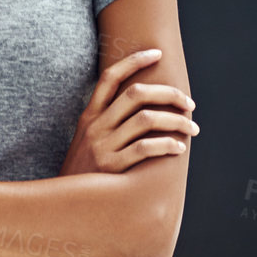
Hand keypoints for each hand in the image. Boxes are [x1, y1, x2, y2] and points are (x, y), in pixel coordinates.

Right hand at [60, 48, 197, 175]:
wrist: (64, 203)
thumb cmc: (84, 171)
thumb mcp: (86, 141)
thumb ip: (107, 123)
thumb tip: (142, 107)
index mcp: (89, 116)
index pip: (110, 78)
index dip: (134, 61)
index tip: (157, 53)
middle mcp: (95, 126)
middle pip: (136, 94)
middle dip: (170, 94)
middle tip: (189, 104)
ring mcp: (103, 146)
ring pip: (147, 120)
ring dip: (177, 121)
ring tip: (192, 128)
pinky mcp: (112, 167)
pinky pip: (146, 148)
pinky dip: (168, 145)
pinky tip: (179, 148)